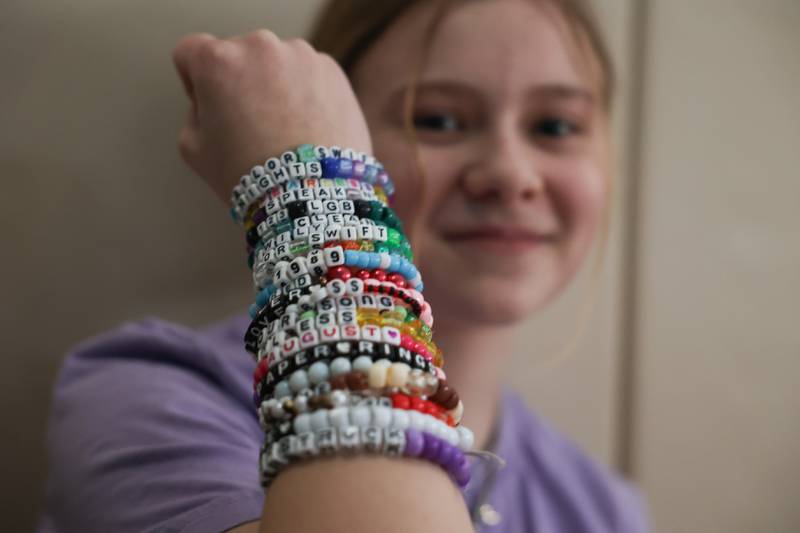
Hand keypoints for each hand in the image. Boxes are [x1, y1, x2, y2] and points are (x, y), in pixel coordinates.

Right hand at [172, 30, 372, 202]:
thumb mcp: (194, 148)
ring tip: (283, 130)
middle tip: (251, 125)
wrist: (312, 194)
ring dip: (275, 85)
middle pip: (238, 55)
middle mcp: (260, 46)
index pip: (192, 51)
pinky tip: (307, 128)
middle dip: (240, 82)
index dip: (195, 81)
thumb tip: (213, 99)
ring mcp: (301, 55)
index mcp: (218, 60)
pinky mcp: (332, 70)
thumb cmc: (248, 175)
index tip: (212, 108)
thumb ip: (195, 111)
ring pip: (277, 63)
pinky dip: (306, 94)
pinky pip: (309, 75)